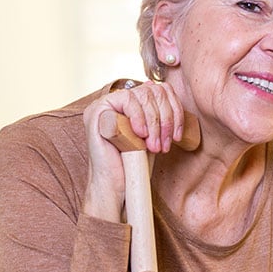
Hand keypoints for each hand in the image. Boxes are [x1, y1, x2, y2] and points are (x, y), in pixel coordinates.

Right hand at [82, 81, 186, 220]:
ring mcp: (103, 105)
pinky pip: (126, 99)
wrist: (117, 187)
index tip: (176, 136)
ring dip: (154, 122)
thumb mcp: (153, 133)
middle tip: (164, 144)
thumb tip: (155, 84)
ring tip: (153, 145)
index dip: (174, 110)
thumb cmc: (135, 163)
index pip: (159, 90)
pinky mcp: (96, 111)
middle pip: (152, 91)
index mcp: (128, 104)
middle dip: (165, 119)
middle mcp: (114, 101)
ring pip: (142, 94)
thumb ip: (155, 111)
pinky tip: (140, 136)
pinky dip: (139, 117)